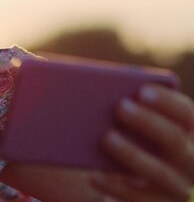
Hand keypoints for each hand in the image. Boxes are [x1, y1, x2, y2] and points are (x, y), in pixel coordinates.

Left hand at [90, 84, 193, 201]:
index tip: (142, 90)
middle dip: (148, 122)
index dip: (167, 101)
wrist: (129, 187)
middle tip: (120, 107)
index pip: (187, 114)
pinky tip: (93, 175)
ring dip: (132, 154)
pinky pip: (137, 199)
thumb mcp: (134, 126)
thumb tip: (98, 86)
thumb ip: (127, 107)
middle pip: (174, 139)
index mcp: (188, 134)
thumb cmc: (130, 141)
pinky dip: (115, 187)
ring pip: (158, 171)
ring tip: (107, 138)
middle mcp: (190, 161)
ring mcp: (177, 186)